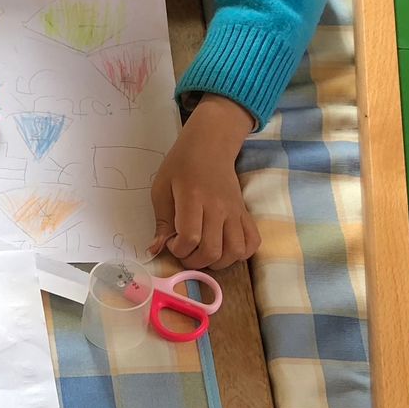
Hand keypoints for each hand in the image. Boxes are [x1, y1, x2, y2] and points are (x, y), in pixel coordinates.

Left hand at [148, 95, 258, 269]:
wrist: (210, 145)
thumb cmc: (181, 165)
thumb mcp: (161, 188)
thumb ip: (161, 222)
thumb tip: (155, 249)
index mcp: (193, 198)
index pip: (190, 238)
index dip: (178, 249)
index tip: (171, 241)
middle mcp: (218, 207)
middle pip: (212, 251)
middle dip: (194, 261)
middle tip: (185, 250)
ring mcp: (235, 211)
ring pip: (235, 252)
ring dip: (218, 262)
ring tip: (204, 252)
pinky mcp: (245, 213)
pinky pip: (253, 242)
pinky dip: (241, 253)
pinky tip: (224, 248)